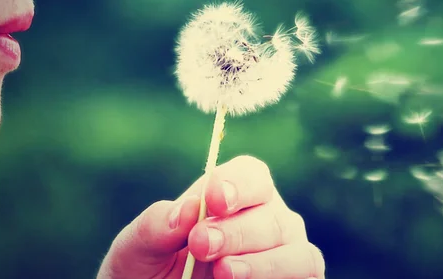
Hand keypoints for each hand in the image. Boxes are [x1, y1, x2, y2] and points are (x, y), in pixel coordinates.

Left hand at [96, 155, 324, 278]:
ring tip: (223, 272)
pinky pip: (306, 272)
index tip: (213, 200)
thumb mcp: (136, 249)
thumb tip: (188, 208)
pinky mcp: (296, 278)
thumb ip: (154, 226)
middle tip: (201, 244)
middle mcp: (266, 218)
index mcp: (232, 196)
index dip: (237, 184)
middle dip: (237, 230)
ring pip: (294, 246)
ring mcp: (284, 251)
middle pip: (272, 213)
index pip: (251, 174)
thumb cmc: (147, 272)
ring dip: (262, 259)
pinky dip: (279, 275)